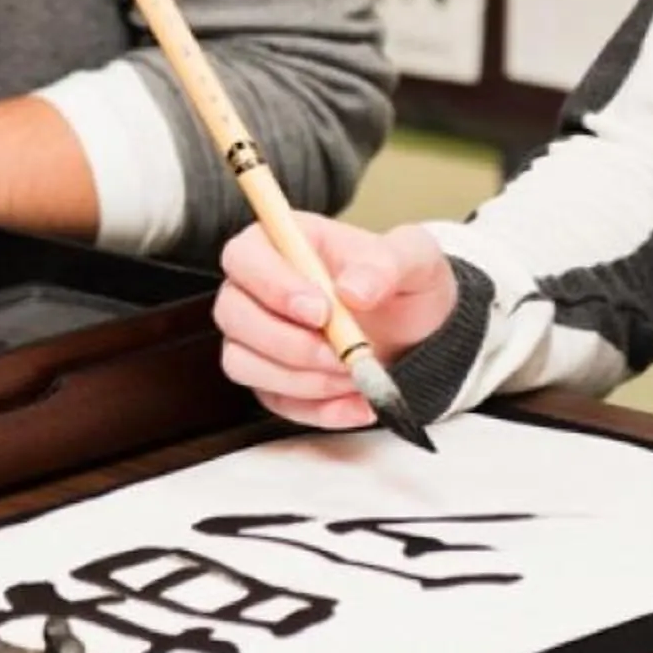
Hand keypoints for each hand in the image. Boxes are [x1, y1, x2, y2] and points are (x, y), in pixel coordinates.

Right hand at [213, 214, 456, 430]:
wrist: (420, 328)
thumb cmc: (404, 281)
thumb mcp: (414, 258)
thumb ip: (385, 265)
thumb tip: (352, 290)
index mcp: (284, 242)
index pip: (244, 256)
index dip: (271, 285)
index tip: (321, 311)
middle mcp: (258, 289)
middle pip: (232, 314)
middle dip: (288, 343)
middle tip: (342, 355)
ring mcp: (258, 337)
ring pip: (242, 363)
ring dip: (302, 379)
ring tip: (355, 376)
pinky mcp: (271, 380)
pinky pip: (274, 401)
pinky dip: (317, 410)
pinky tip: (357, 403)